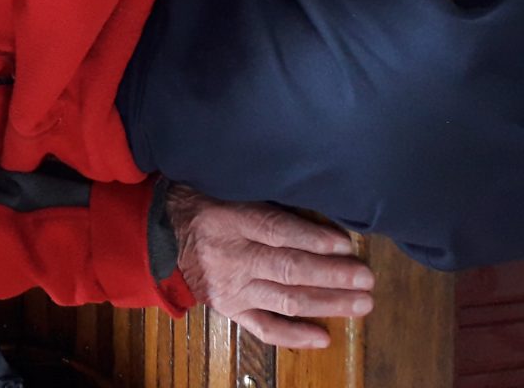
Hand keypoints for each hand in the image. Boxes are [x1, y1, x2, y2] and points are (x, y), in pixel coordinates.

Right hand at [167, 183, 374, 349]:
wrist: (157, 235)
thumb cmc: (200, 203)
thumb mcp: (225, 186)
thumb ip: (264, 197)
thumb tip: (314, 201)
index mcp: (229, 220)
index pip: (276, 231)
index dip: (312, 238)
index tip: (345, 244)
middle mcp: (231, 257)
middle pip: (288, 269)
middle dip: (331, 276)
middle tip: (365, 278)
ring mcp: (231, 288)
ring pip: (285, 300)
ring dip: (326, 304)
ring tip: (361, 304)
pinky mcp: (230, 309)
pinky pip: (264, 328)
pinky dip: (294, 336)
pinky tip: (323, 337)